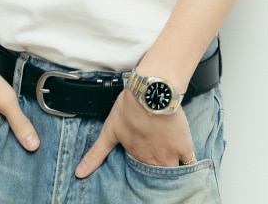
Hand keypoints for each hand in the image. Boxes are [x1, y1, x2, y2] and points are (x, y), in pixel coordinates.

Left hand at [74, 90, 193, 177]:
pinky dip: (188, 164)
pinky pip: (189, 162)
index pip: (139, 173)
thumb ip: (96, 155)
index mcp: (135, 156)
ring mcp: (169, 155)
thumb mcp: (109, 131)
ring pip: (172, 172)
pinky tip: (186, 161)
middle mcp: (152, 160)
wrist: (150, 93)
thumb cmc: (129, 107)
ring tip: (171, 164)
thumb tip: (78, 174)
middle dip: (156, 173)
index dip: (141, 171)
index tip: (142, 170)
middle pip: (156, 175)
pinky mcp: (184, 146)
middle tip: (157, 164)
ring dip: (171, 170)